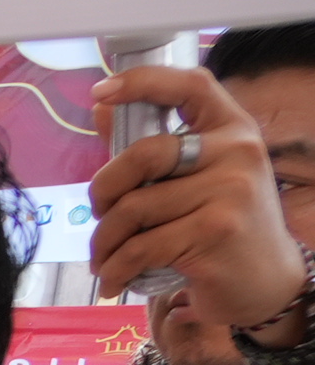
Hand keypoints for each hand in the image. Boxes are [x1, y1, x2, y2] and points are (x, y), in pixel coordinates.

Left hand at [91, 66, 310, 330]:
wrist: (265, 283)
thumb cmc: (220, 227)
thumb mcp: (197, 180)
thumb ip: (152, 150)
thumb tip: (102, 107)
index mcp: (233, 129)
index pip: (191, 86)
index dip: (143, 81)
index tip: (101, 91)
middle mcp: (237, 152)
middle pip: (143, 155)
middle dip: (103, 191)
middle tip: (100, 216)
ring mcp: (230, 191)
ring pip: (133, 208)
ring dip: (104, 241)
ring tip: (105, 258)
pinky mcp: (215, 232)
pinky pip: (139, 247)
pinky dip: (115, 268)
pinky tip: (114, 280)